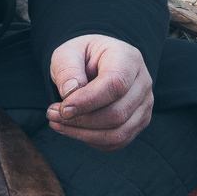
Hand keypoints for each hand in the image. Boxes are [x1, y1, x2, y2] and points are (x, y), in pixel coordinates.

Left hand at [47, 35, 152, 149]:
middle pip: (117, 113)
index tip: (62, 108)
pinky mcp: (139, 123)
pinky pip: (116, 142)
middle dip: (81, 120)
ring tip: (57, 123)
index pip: (116, 85)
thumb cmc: (83, 57)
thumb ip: (67, 68)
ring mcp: (144, 105)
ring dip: (83, 134)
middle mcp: (143, 83)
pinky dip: (91, 141)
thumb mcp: (68, 53)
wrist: (97, 63)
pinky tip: (73, 129)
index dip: (88, 101)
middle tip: (52, 114)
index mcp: (129, 59)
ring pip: (118, 133)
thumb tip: (69, 93)